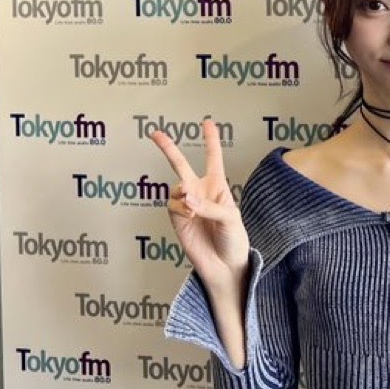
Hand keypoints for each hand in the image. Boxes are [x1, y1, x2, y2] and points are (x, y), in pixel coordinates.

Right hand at [150, 118, 250, 288]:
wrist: (224, 266)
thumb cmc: (234, 239)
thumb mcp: (231, 218)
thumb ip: (208, 205)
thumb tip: (185, 196)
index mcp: (218, 186)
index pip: (213, 158)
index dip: (210, 140)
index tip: (207, 122)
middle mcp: (200, 192)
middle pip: (181, 165)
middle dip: (168, 148)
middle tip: (155, 133)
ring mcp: (186, 205)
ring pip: (175, 187)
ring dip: (183, 193)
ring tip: (193, 206)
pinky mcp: (176, 219)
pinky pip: (172, 204)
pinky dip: (180, 206)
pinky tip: (190, 214)